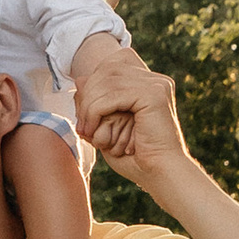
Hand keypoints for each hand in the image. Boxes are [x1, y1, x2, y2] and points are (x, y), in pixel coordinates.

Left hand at [73, 36, 190, 186]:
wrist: (159, 174)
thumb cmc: (135, 158)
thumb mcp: (106, 126)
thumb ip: (94, 102)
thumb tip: (78, 79)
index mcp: (149, 83)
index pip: (113, 64)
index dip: (94, 82)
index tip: (85, 112)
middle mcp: (155, 80)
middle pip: (108, 69)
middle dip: (87, 95)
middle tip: (82, 125)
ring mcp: (157, 85)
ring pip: (107, 80)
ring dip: (89, 106)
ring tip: (86, 130)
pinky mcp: (154, 94)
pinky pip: (113, 95)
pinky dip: (96, 112)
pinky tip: (93, 130)